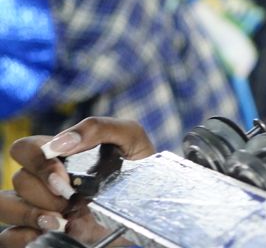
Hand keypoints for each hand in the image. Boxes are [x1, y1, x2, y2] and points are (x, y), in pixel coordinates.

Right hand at [0, 118, 153, 246]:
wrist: (151, 207)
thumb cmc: (139, 167)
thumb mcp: (130, 138)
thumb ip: (97, 128)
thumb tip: (61, 142)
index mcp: (58, 155)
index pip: (24, 149)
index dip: (37, 160)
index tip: (63, 176)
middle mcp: (44, 181)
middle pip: (18, 179)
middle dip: (43, 190)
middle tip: (70, 198)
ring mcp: (39, 208)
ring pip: (6, 205)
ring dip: (30, 212)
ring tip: (62, 220)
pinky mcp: (40, 233)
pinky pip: (9, 237)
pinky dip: (24, 235)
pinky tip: (52, 231)